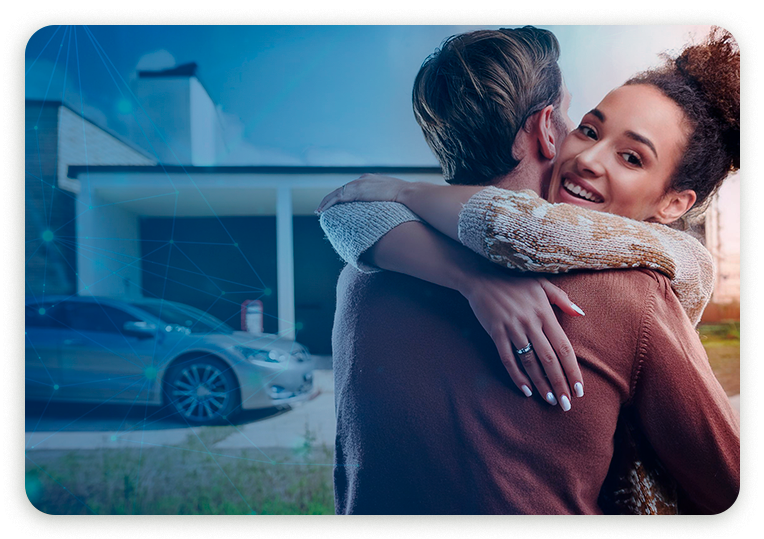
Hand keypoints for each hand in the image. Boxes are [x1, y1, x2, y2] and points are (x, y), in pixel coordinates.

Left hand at [316, 174, 409, 212]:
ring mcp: (358, 184)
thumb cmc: (404, 198)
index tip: (337, 204)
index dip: (342, 197)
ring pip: (336, 193)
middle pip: (341, 189)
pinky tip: (322, 211)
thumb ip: (383, 199)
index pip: (351, 188)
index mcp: (369, 180)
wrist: (407, 193)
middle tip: (322, 208)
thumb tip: (385, 208)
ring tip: (319, 211)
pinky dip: (328, 204)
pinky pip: (337, 198)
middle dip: (331, 199)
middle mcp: (362, 179)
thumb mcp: (391, 197)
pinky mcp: (356, 190)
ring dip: (326, 202)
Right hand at [460, 270, 584, 410]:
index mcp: (544, 313)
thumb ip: (562, 299)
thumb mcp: (542, 284)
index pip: (563, 347)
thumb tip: (580, 313)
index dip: (572, 370)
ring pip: (529, 362)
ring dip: (540, 383)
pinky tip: (525, 390)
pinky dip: (516, 375)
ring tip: (549, 400)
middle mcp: (530, 323)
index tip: (579, 389)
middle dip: (559, 383)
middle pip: (549, 359)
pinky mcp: (495, 332)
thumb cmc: (514, 281)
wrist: (481, 276)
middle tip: (566, 405)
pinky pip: (507, 358)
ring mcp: (512, 328)